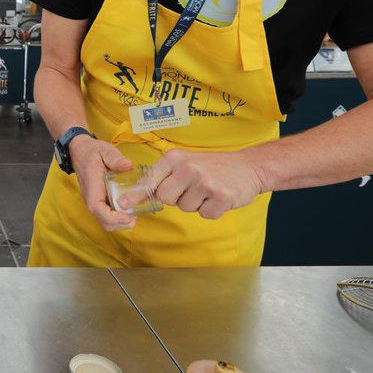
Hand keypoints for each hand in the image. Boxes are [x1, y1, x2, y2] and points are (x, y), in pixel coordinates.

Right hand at [70, 137, 135, 231]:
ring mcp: (94, 201)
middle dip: (120, 224)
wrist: (80, 152)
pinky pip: (107, 216)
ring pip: (106, 222)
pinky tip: (129, 208)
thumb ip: (115, 158)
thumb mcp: (104, 150)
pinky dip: (119, 218)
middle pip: (104, 221)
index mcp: (92, 187)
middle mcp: (91, 198)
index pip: (97, 208)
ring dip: (120, 222)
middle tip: (136, 214)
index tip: (128, 216)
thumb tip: (128, 165)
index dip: (112, 217)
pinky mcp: (99, 202)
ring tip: (134, 212)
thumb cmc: (92, 152)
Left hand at [141, 148, 267, 219]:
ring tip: (207, 191)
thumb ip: (163, 175)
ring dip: (196, 204)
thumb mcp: (185, 162)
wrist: (249, 166)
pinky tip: (218, 198)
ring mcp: (206, 181)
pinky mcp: (222, 196)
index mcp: (176, 158)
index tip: (123, 203)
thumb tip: (136, 194)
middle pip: (166, 199)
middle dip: (176, 199)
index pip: (150, 179)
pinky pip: (205, 215)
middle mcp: (189, 167)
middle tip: (192, 190)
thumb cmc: (213, 166)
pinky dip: (212, 210)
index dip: (136, 194)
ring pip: (186, 208)